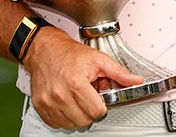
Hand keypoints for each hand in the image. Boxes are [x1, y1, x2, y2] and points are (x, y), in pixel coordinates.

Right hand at [23, 28, 144, 128]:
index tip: (99, 100)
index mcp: (76, 83)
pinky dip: (63, 117)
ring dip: (76, 116)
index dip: (101, 106)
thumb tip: (135, 80)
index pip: (96, 111)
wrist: (45, 50)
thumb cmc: (69, 54)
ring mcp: (48, 101)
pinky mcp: (40, 105)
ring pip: (69, 124)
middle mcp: (60, 94)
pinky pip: (55, 123)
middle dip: (89, 112)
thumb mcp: (98, 59)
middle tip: (88, 99)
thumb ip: (118, 72)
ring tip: (76, 100)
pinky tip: (66, 104)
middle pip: (83, 121)